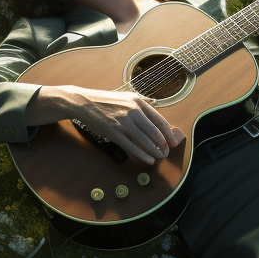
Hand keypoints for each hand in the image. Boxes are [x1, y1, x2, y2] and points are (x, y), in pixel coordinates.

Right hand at [67, 87, 183, 164]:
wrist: (84, 103)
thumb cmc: (105, 102)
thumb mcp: (125, 98)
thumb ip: (139, 107)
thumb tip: (153, 117)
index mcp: (138, 101)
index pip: (159, 119)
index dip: (168, 132)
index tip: (173, 141)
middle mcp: (133, 111)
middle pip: (154, 131)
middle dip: (163, 144)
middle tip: (167, 152)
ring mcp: (124, 122)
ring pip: (145, 141)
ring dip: (154, 151)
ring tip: (159, 157)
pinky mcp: (114, 132)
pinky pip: (131, 147)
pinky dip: (142, 155)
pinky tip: (148, 159)